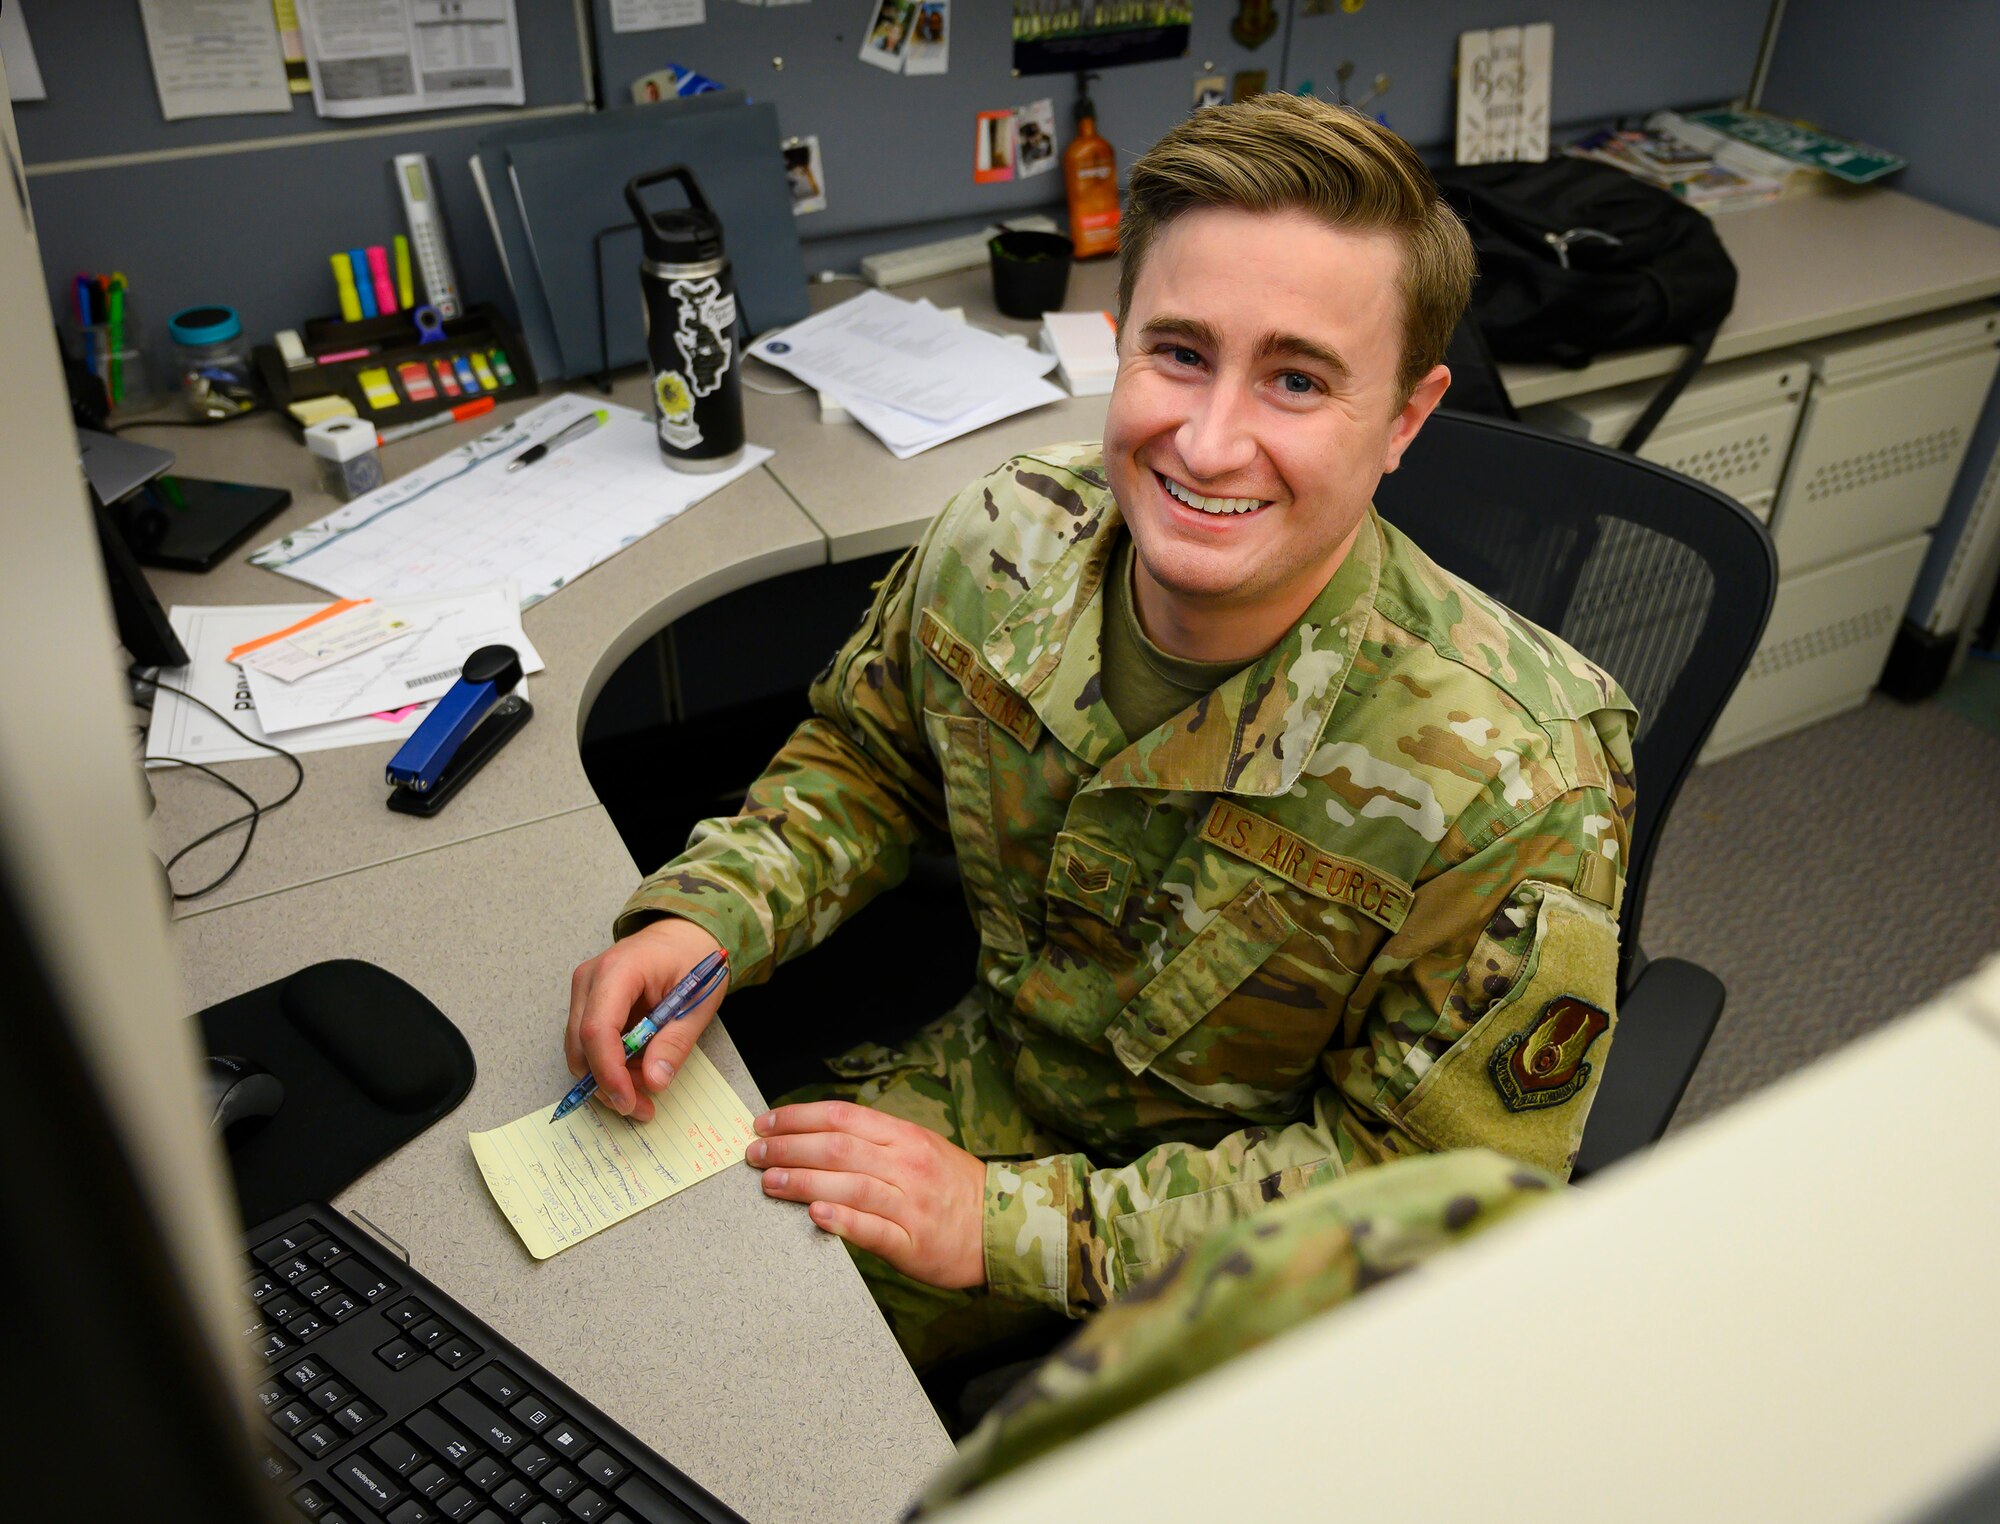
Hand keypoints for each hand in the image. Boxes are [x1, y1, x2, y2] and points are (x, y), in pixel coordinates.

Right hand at [564, 918, 727, 1122]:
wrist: (683, 932)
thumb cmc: (693, 958)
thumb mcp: (698, 1001)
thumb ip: (675, 1042)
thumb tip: (654, 1082)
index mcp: (619, 970)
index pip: (598, 1030)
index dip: (609, 1072)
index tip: (629, 1101)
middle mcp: (590, 979)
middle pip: (582, 1046)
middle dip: (608, 1084)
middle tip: (643, 1107)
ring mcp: (584, 990)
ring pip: (580, 1050)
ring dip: (607, 1078)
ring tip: (645, 1090)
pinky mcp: (587, 1002)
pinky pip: (588, 1043)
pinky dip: (607, 1064)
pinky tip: (635, 1069)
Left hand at [748, 1101, 987, 1289]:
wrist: (1003, 1226)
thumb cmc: (953, 1186)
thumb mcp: (920, 1148)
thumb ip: (875, 1141)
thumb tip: (818, 1135)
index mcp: (905, 1137)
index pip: (842, 1116)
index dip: (798, 1117)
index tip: (765, 1123)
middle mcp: (906, 1165)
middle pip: (837, 1148)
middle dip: (788, 1148)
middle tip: (755, 1154)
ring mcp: (910, 1204)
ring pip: (848, 1184)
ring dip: (801, 1182)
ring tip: (768, 1183)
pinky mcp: (912, 1243)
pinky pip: (872, 1229)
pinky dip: (841, 1220)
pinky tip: (814, 1215)